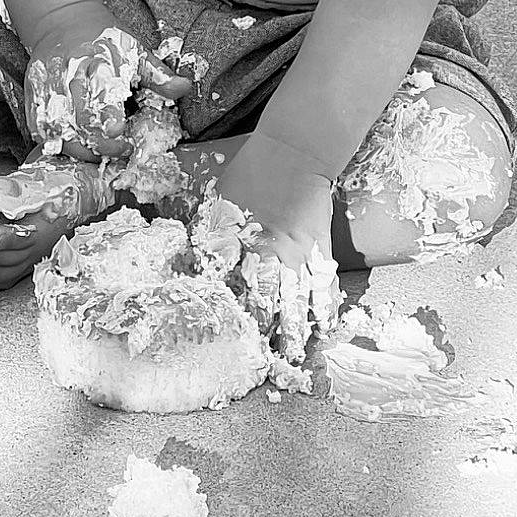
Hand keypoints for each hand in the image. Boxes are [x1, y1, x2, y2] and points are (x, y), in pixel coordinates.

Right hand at [24, 3, 193, 163]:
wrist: (62, 22)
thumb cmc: (104, 40)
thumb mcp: (135, 50)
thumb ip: (158, 74)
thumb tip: (183, 87)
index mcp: (97, 59)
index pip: (101, 92)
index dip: (108, 116)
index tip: (120, 132)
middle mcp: (68, 74)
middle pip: (78, 118)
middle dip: (99, 141)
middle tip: (120, 149)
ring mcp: (47, 87)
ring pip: (57, 128)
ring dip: (79, 147)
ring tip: (99, 152)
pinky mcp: (33, 98)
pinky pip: (40, 129)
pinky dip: (57, 144)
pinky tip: (76, 147)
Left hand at [212, 130, 341, 361]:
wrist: (295, 151)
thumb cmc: (251, 172)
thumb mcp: (220, 202)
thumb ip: (209, 236)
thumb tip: (191, 264)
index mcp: (243, 243)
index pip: (234, 289)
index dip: (231, 317)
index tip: (226, 342)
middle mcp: (272, 255)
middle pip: (267, 303)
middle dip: (262, 335)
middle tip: (259, 366)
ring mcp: (300, 255)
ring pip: (297, 300)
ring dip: (295, 332)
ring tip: (292, 359)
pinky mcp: (321, 249)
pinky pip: (324, 284)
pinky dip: (325, 307)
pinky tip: (326, 328)